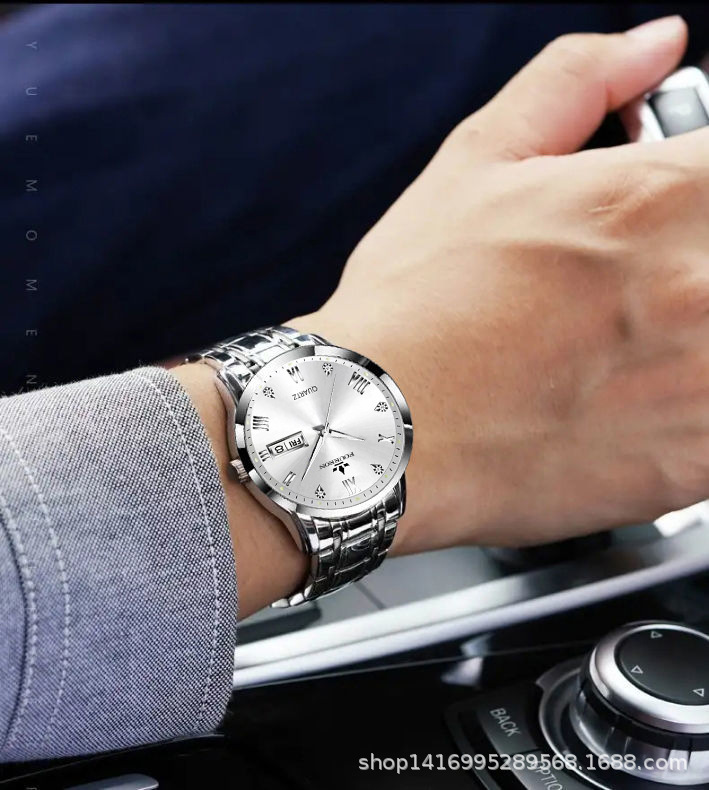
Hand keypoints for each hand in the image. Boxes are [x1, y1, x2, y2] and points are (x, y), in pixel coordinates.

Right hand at [292, 17, 706, 554]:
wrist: (377, 434)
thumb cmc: (412, 310)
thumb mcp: (474, 165)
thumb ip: (575, 83)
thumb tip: (654, 43)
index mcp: (655, 196)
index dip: (699, 182)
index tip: (674, 207)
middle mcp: (700, 286)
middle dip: (691, 260)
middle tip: (633, 282)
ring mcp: (705, 383)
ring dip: (693, 334)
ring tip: (622, 346)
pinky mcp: (695, 463)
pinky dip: (694, 404)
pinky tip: (634, 400)